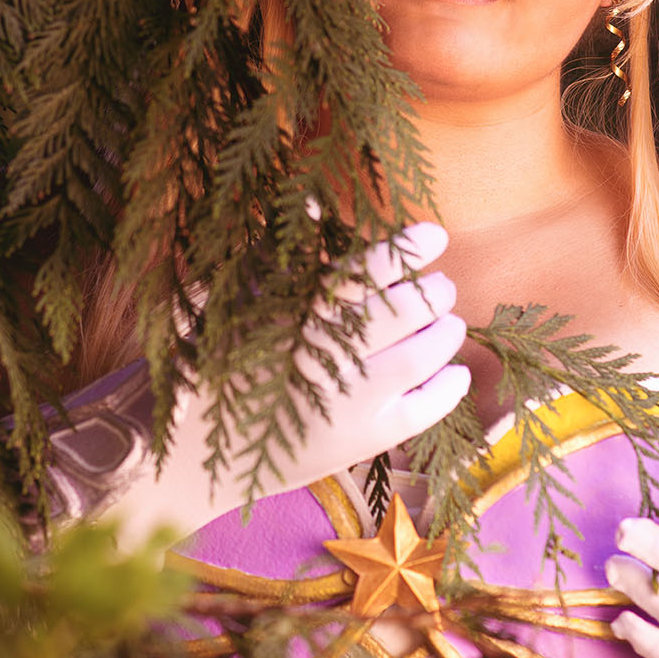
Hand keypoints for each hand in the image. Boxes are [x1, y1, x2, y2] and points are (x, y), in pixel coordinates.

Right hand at [111, 223, 468, 546]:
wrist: (202, 452)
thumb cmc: (218, 364)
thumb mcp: (237, 302)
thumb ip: (281, 256)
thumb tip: (318, 205)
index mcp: (295, 312)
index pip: (367, 270)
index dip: (407, 248)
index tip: (434, 234)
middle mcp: (326, 353)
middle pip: (404, 309)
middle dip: (433, 291)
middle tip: (441, 285)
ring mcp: (348, 401)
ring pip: (421, 355)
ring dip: (446, 333)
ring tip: (449, 323)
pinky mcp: (361, 441)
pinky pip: (423, 411)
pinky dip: (449, 388)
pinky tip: (456, 371)